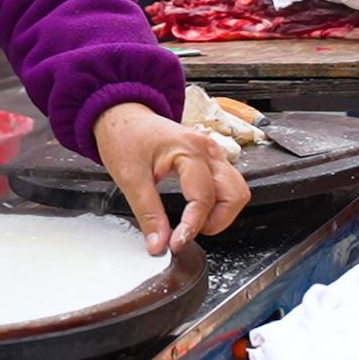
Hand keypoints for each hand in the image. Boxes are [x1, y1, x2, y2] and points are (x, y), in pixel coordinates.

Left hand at [93, 102, 250, 254]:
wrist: (121, 115)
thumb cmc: (124, 137)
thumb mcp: (129, 178)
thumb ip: (147, 214)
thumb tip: (158, 244)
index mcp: (188, 150)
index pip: (203, 198)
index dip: (192, 227)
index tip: (176, 244)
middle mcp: (207, 149)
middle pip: (235, 194)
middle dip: (217, 221)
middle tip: (189, 232)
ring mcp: (212, 152)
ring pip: (237, 190)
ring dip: (222, 213)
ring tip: (194, 222)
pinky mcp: (210, 157)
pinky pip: (228, 183)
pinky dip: (219, 202)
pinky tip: (197, 209)